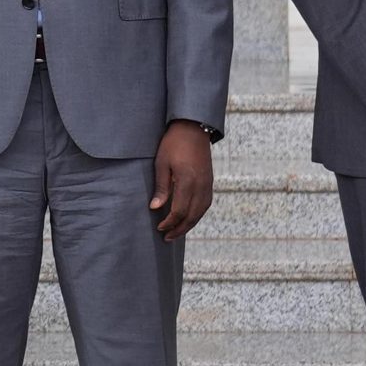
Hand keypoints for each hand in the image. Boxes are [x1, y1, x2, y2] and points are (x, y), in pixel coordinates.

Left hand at [150, 119, 213, 240]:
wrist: (193, 128)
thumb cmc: (173, 144)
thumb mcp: (161, 164)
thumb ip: (161, 187)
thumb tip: (155, 208)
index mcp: (187, 181)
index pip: (179, 210)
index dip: (169, 222)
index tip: (159, 228)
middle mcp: (201, 185)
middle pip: (192, 215)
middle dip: (179, 229)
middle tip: (167, 237)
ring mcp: (208, 184)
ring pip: (200, 212)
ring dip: (189, 224)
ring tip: (177, 232)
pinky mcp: (210, 182)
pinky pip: (205, 204)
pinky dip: (197, 215)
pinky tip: (188, 218)